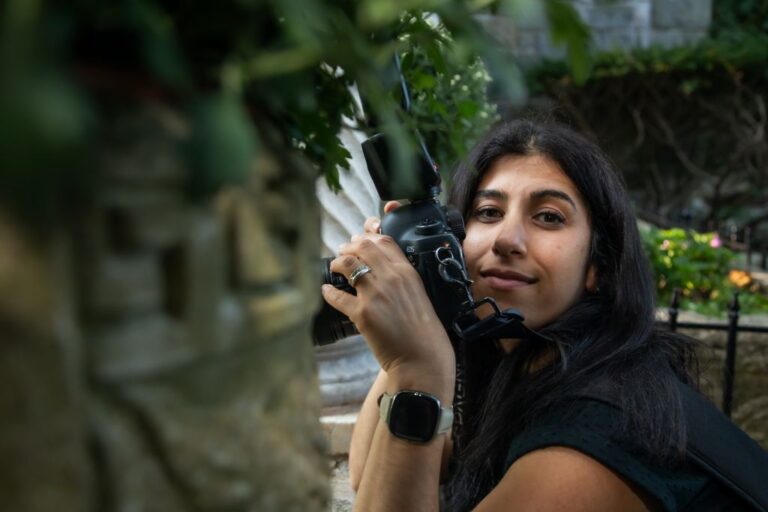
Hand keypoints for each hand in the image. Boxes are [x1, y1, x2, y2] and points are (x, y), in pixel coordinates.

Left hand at [321, 204, 454, 378]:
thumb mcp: (418, 294)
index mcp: (407, 272)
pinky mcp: (362, 314)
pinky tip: (326, 290)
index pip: (384, 241)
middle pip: (363, 246)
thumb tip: (382, 267)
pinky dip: (328, 291)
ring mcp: (375, 294)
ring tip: (334, 267)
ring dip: (337, 263)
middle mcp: (391, 278)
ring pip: (347, 264)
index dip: (367, 236)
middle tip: (342, 252)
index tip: (358, 240)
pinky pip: (337, 296)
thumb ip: (402, 278)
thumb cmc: (423, 330)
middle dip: (348, 247)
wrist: (423, 358)